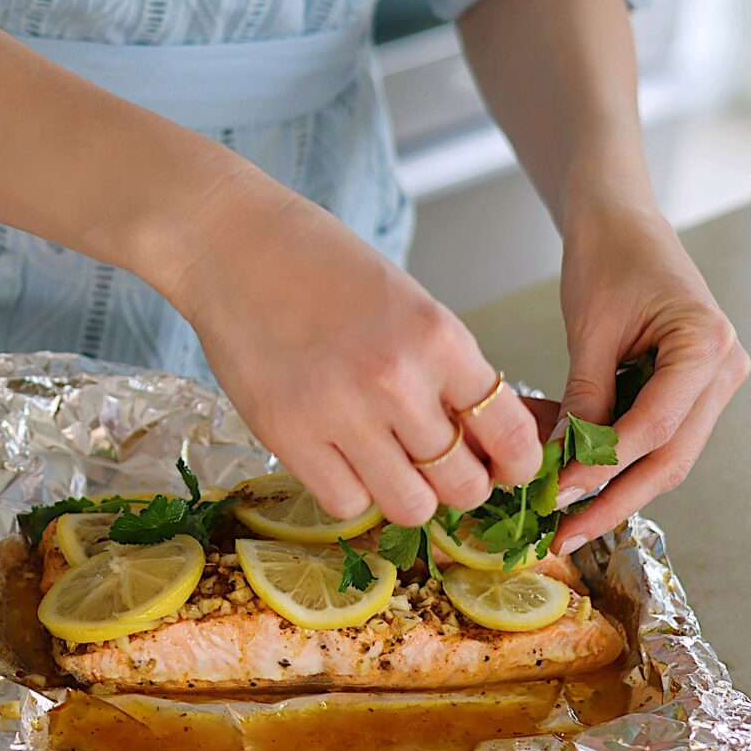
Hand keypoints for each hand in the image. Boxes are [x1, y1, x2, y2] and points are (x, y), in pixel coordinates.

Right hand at [163, 166, 543, 524]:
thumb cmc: (320, 264)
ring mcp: (341, 414)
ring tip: (388, 465)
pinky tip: (341, 459)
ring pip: (410, 506)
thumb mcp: (408, 303)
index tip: (506, 469)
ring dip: (408, 494)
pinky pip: (347, 504)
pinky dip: (352, 492)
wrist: (233, 244)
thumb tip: (482, 439)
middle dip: (460, 484)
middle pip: (464, 484)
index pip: (511, 434)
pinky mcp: (289, 436)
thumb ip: (445, 369)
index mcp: (440, 338)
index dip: (516, 465)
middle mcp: (398, 382)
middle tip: (439, 467)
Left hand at [551, 197, 749, 550]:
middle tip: (565, 535)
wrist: (619, 219)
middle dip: (615, 499)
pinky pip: (660, 436)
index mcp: (706, 344)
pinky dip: (621, 462)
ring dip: (617, 490)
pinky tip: (582, 488)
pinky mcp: (692, 388)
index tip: (559, 493)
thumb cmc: (605, 255)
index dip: (606, 466)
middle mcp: (723, 368)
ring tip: (568, 524)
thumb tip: (565, 466)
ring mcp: (714, 381)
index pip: (657, 426)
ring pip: (668, 455)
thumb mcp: (589, 328)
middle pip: (671, 456)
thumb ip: (584, 396)